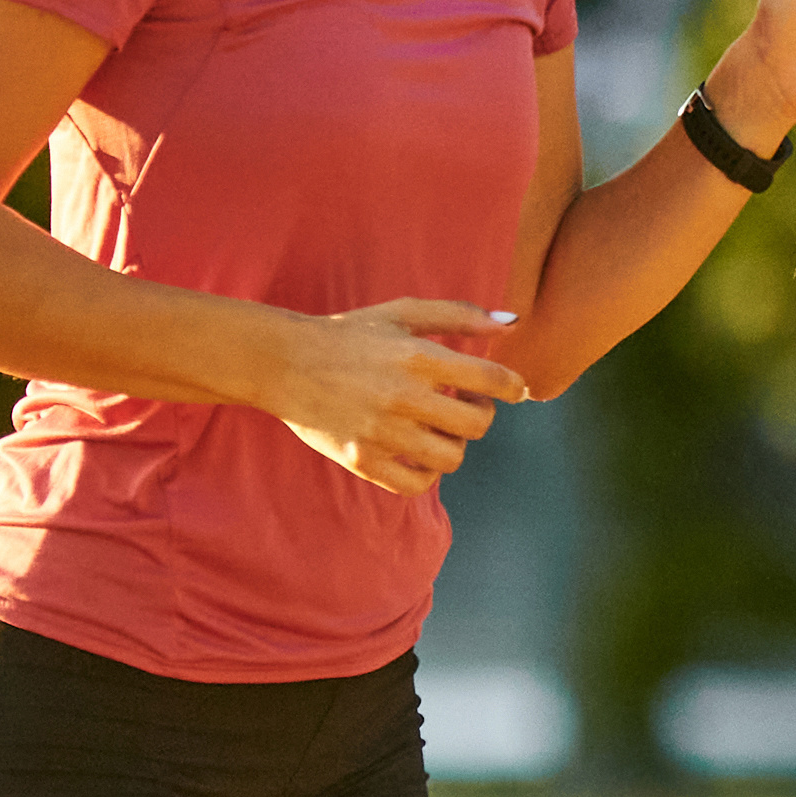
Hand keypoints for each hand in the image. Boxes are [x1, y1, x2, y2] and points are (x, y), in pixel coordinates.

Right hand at [261, 296, 522, 491]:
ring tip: (440, 426)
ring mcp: (382, 433)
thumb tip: (513, 323)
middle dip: (482, 413)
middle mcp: (403, 397)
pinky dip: (427, 472)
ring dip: (455, 442)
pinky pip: (416, 483)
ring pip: (451, 457)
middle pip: (477, 424)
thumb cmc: (349, 334)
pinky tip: (420, 452)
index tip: (513, 389)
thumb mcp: (402, 312)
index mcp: (417, 356)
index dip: (513, 385)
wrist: (282, 362)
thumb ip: (459, 315)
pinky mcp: (362, 460)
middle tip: (467, 403)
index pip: (491, 379)